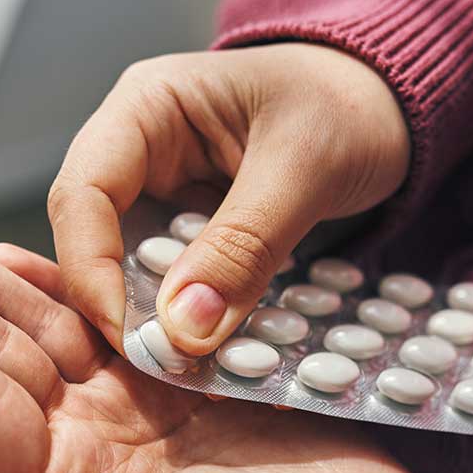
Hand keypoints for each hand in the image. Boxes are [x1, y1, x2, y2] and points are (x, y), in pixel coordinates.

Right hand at [48, 43, 409, 355]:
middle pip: (94, 239)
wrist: (390, 110)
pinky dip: (197, 318)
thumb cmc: (349, 105)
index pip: (82, 193)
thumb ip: (244, 246)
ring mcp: (163, 194)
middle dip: (123, 306)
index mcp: (145, 106)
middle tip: (163, 366)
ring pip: (132, 270)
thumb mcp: (304, 167)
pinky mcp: (192, 232)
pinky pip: (178, 283)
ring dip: (162, 320)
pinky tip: (224, 350)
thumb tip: (185, 329)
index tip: (132, 337)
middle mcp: (138, 151)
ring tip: (197, 368)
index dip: (91, 269)